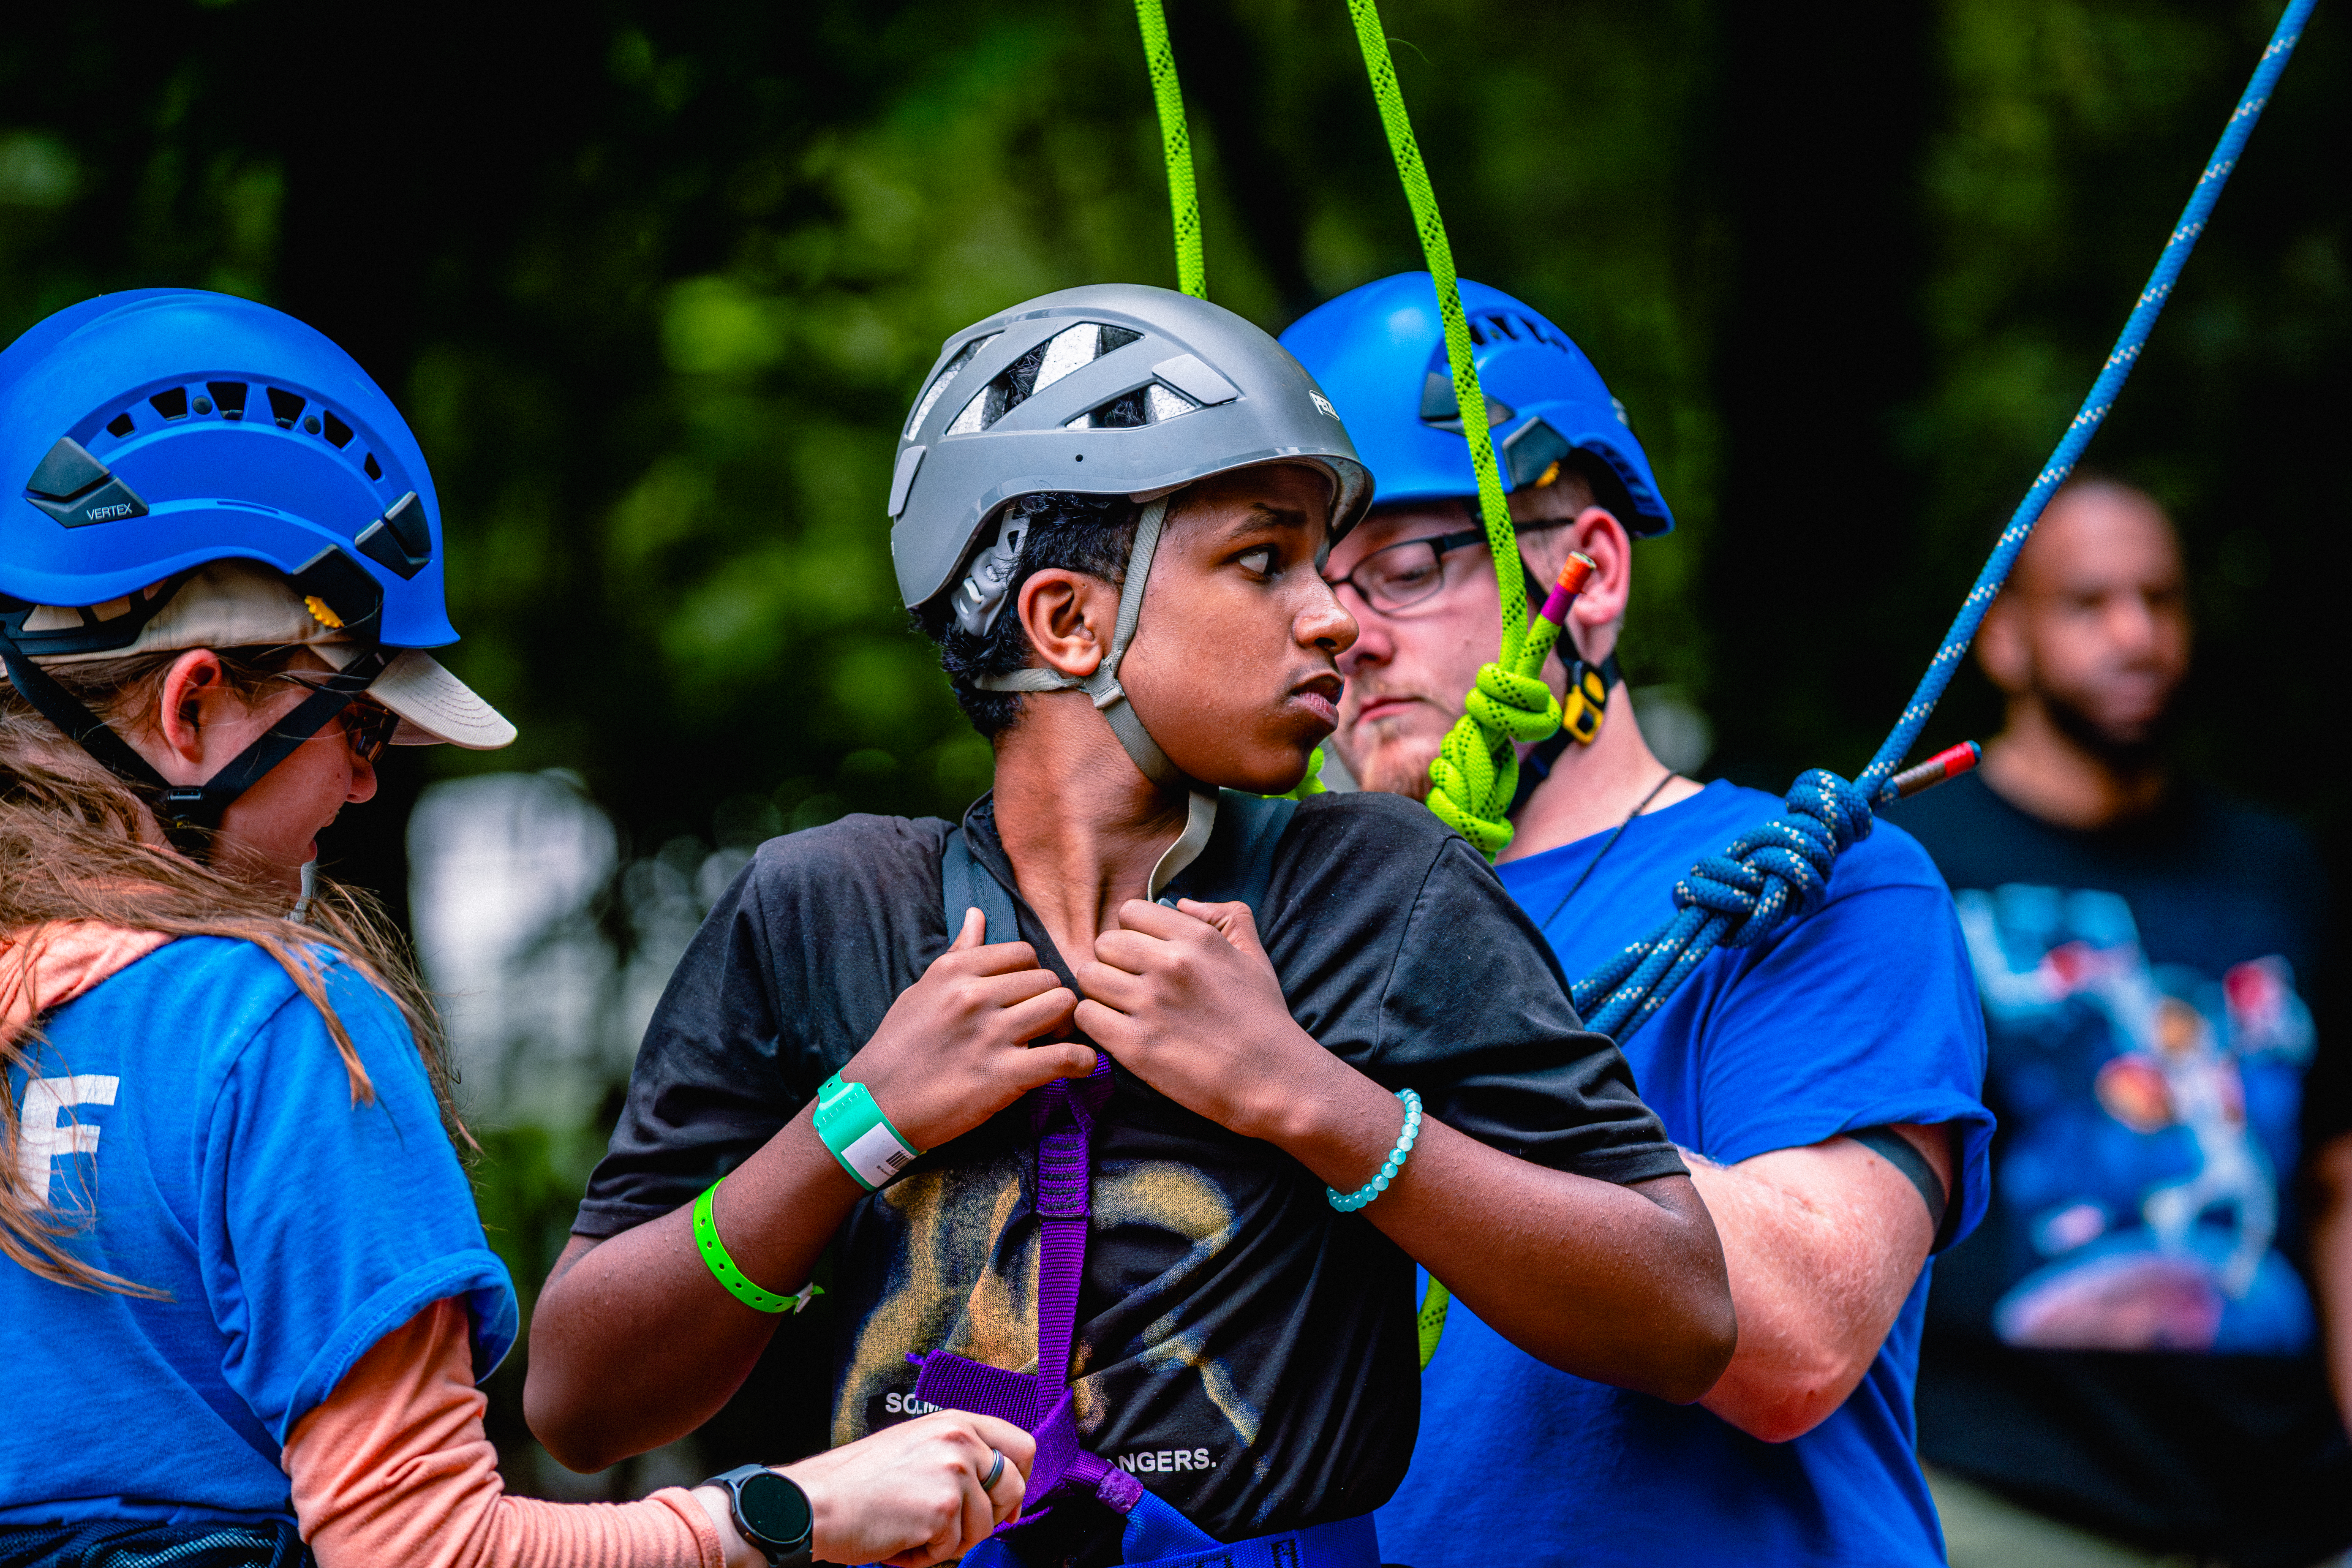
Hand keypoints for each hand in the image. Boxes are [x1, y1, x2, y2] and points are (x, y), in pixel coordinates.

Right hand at [793, 1410, 1032, 1566]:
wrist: (815, 1502)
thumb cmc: (858, 1482)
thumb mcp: (916, 1446)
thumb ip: (959, 1455)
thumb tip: (999, 1486)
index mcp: (956, 1421)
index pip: (1022, 1445)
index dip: (1019, 1480)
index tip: (1003, 1505)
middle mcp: (960, 1439)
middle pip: (1014, 1490)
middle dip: (989, 1518)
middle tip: (950, 1527)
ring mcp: (954, 1472)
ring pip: (985, 1527)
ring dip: (950, 1541)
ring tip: (909, 1530)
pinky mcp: (943, 1508)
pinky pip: (953, 1548)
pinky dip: (926, 1556)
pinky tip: (898, 1540)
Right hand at [845, 908, 1091, 1151]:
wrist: (876, 1104)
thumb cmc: (898, 1046)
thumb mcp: (922, 990)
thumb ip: (958, 953)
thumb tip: (977, 914)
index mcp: (955, 971)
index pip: (1023, 952)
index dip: (1032, 974)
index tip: (1026, 996)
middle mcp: (974, 996)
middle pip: (1047, 979)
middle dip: (1051, 1000)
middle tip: (1043, 1023)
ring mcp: (990, 1035)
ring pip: (1062, 1007)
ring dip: (1067, 1026)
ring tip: (1055, 1041)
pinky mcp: (1002, 1075)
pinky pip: (1064, 1057)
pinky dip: (1082, 1062)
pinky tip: (1079, 1066)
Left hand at [1075, 898, 1335, 1142]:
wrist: (1274, 1080)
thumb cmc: (1264, 1019)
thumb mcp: (1254, 956)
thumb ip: (1226, 916)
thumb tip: (1181, 904)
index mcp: (1197, 939)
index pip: (1130, 912)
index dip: (1132, 933)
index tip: (1144, 956)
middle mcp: (1170, 965)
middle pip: (1104, 943)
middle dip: (1112, 962)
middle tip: (1130, 986)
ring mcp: (1151, 1005)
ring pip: (1089, 976)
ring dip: (1100, 992)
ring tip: (1120, 1009)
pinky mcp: (1136, 1046)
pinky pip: (1086, 1015)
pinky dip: (1094, 1023)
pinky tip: (1115, 1032)